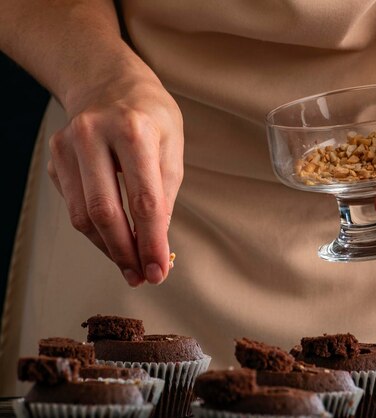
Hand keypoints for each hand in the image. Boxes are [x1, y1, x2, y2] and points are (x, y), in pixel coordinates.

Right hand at [47, 61, 183, 286]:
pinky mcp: (55, 160)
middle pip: (104, 211)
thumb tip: (156, 242)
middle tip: (142, 277)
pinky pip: (74, 207)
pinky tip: (114, 241)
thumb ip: (165, 194)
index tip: (160, 270)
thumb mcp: (172, 146)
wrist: (108, 84)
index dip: (152, 242)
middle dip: (125, 253)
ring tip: (131, 267)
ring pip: (82, 216)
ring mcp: (67, 147)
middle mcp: (92, 135)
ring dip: (108, 249)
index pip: (143, 200)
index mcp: (132, 130)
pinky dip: (96, 231)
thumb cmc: (150, 116)